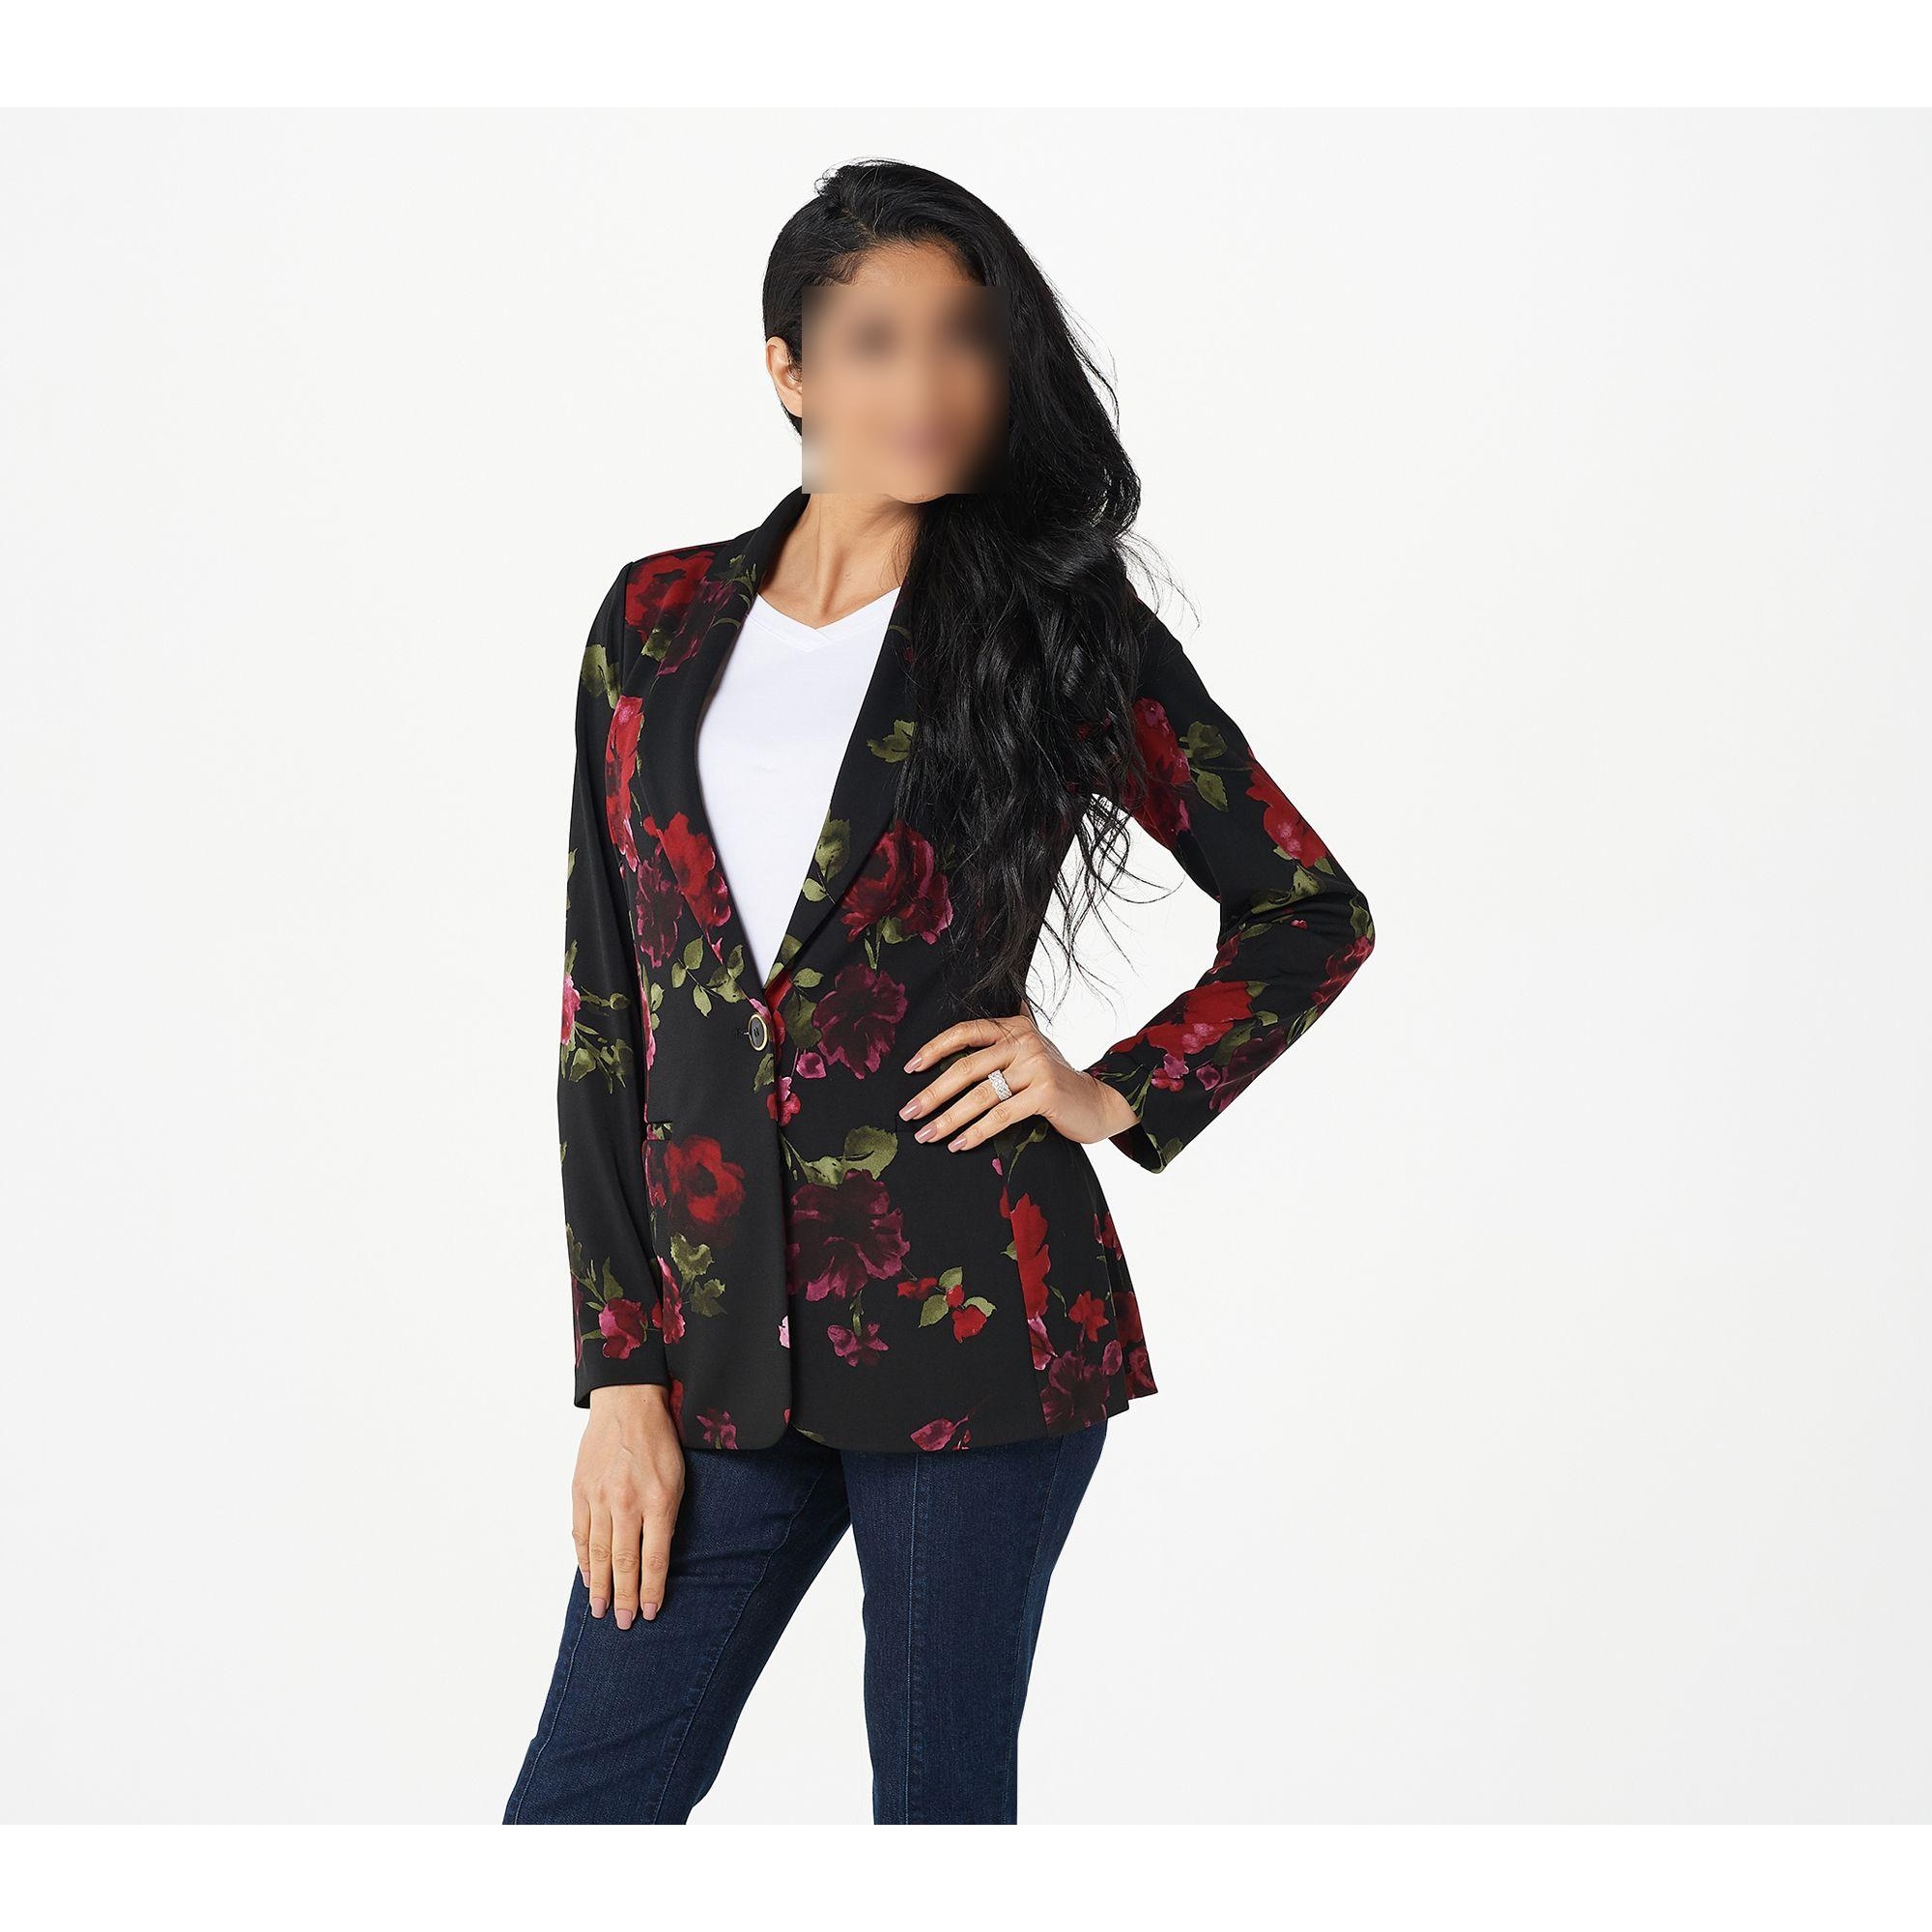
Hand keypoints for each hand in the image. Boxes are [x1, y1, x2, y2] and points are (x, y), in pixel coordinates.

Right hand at [575, 1384, 684, 1627]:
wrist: (627, 1403)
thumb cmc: (659, 1441)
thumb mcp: (678, 1478)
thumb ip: (667, 1516)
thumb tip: (658, 1556)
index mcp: (658, 1500)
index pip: (655, 1558)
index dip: (653, 1589)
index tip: (651, 1613)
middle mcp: (627, 1502)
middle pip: (623, 1562)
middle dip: (625, 1597)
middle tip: (624, 1624)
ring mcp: (599, 1497)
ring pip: (597, 1552)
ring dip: (600, 1586)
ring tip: (601, 1610)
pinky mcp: (580, 1490)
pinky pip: (580, 1532)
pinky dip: (582, 1558)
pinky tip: (587, 1577)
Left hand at [899, 1009, 1139, 1152]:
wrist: (1100, 1102)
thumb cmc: (1053, 1084)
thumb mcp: (1025, 1058)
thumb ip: (995, 1052)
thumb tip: (942, 1062)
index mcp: (1013, 1028)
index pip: (965, 1032)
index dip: (933, 1049)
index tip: (909, 1070)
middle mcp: (1024, 1041)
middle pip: (966, 1067)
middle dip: (932, 1093)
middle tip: (908, 1113)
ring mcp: (1036, 1066)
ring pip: (980, 1095)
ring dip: (948, 1118)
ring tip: (927, 1135)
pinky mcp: (1046, 1092)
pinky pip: (1001, 1115)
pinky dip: (976, 1132)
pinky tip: (958, 1144)